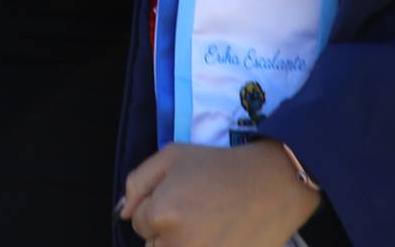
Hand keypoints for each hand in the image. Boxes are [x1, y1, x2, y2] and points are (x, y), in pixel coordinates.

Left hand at [119, 139, 321, 245]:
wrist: (271, 185)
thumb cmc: (218, 166)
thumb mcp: (172, 157)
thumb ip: (139, 183)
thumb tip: (124, 214)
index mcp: (163, 213)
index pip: (139, 224)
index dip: (156, 207)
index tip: (180, 197)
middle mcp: (179, 245)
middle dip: (166, 232)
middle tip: (195, 213)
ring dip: (182, 244)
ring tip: (208, 227)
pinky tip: (218, 237)